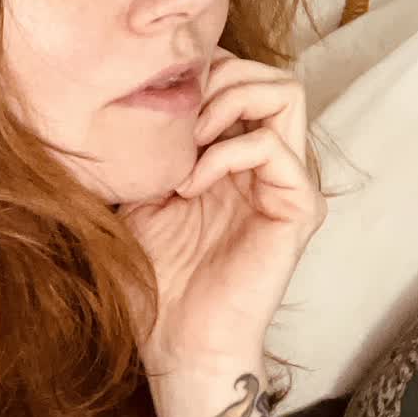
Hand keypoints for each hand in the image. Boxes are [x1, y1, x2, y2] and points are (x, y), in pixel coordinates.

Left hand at [118, 50, 325, 376]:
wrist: (176, 344)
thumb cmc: (154, 281)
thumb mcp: (136, 197)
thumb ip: (145, 148)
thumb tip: (117, 94)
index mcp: (235, 155)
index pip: (238, 74)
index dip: (198, 72)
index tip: (151, 104)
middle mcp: (269, 163)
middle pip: (267, 72)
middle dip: (214, 80)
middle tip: (171, 122)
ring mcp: (288, 183)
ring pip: (284, 93)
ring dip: (225, 104)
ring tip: (184, 147)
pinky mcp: (300, 208)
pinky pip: (273, 147)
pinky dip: (224, 154)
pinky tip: (188, 186)